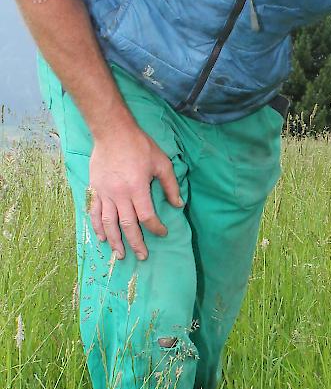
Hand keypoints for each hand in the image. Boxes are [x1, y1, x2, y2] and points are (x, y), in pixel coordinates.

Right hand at [88, 127, 182, 259]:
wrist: (112, 132)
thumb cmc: (139, 146)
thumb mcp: (162, 163)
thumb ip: (170, 185)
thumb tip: (178, 205)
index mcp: (137, 188)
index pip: (147, 217)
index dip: (155, 228)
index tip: (163, 232)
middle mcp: (119, 194)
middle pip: (127, 225)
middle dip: (136, 243)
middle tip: (142, 256)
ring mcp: (105, 193)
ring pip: (109, 223)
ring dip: (115, 241)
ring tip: (120, 254)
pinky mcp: (95, 189)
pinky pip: (95, 212)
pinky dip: (97, 227)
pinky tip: (102, 238)